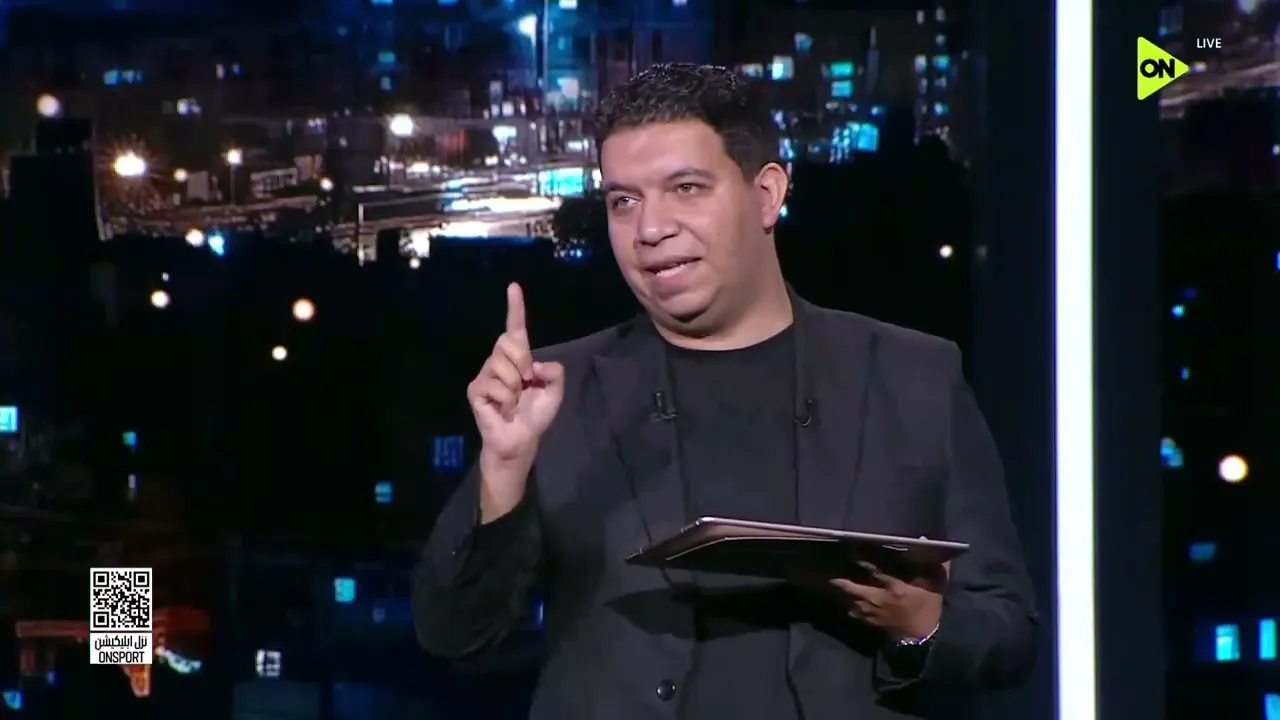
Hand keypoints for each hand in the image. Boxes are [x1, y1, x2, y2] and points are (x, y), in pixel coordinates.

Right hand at [467, 283, 565, 461]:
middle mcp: (499, 361)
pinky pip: (494, 384)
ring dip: (515, 387)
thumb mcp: (554, 391)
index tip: (513, 287)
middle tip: (526, 384)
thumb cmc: (535, 415)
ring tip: (514, 401)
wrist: (521, 439)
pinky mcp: (476, 389)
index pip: (516, 329)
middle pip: (507, 342)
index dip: (515, 308)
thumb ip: (554, 373)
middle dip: (522, 362)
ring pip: (502, 365)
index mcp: (518, 358)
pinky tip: (504, 409)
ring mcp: (485, 374)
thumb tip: (536, 364)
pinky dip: (506, 399)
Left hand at [830, 559, 948, 641]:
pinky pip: (851, 610)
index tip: (850, 549)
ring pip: (847, 599)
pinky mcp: (868, 621)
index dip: (859, 558)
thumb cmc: (929, 606)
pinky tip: (841, 596)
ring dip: (839, 590)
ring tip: (829, 579)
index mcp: (894, 587)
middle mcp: (878, 598)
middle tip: (828, 566)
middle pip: (850, 587)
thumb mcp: (936, 583)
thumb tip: (921, 539)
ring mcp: (870, 611)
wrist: (923, 637)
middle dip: (838, 578)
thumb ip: (932, 562)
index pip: (872, 568)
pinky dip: (845, 602)